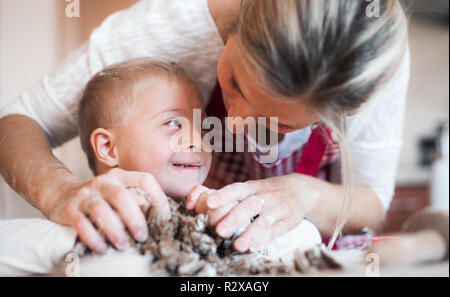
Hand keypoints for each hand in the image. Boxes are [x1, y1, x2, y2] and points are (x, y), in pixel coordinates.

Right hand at [43, 168, 169, 253]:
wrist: (63, 195)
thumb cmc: (102, 199)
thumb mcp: (120, 193)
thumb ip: (137, 200)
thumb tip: (161, 219)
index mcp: (121, 176)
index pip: (144, 180)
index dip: (158, 197)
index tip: (164, 217)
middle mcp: (104, 182)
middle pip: (123, 196)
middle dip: (135, 219)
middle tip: (142, 236)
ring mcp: (86, 193)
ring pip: (101, 209)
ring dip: (115, 230)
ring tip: (124, 245)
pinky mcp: (70, 208)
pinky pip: (81, 223)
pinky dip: (93, 237)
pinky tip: (102, 248)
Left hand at [186, 174, 320, 251]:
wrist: (300, 190)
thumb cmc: (266, 192)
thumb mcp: (251, 188)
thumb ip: (229, 196)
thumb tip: (197, 201)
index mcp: (253, 187)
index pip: (237, 189)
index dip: (223, 195)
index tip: (209, 202)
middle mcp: (265, 196)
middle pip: (248, 206)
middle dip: (234, 218)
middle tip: (219, 230)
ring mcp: (278, 208)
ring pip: (263, 221)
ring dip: (249, 234)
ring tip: (237, 246)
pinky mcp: (288, 221)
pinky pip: (276, 231)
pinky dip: (264, 239)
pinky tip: (254, 247)